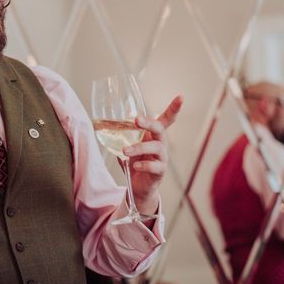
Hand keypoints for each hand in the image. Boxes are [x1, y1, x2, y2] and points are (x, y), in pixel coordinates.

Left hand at [123, 96, 182, 214]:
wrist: (138, 186)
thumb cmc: (135, 162)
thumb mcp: (128, 146)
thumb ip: (121, 136)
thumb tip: (103, 124)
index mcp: (153, 135)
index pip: (167, 119)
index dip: (174, 108)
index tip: (181, 96)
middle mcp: (161, 144)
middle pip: (160, 129)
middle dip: (149, 122)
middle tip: (136, 120)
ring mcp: (162, 158)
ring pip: (156, 147)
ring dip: (140, 147)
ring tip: (126, 151)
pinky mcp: (160, 171)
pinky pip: (155, 166)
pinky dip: (144, 165)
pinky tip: (135, 166)